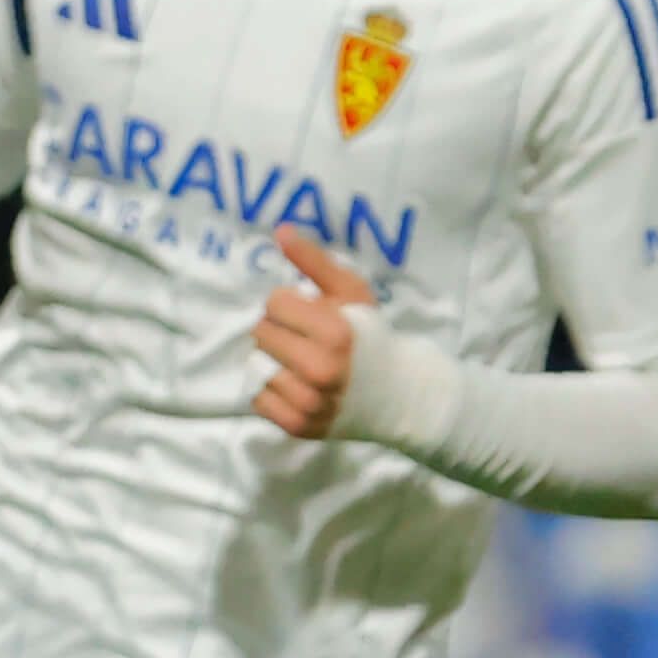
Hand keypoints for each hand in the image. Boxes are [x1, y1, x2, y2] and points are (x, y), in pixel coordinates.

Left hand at [252, 227, 376, 438]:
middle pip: (260, 334)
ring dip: (272, 360)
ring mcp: (309, 402)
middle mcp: (320, 370)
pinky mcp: (299, 426)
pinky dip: (271, 390)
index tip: (307, 313)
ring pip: (257, 366)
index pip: (273, 304)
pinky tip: (294, 383)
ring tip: (298, 361)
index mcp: (335, 334)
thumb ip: (314, 262)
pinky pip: (259, 399)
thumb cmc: (373, 336)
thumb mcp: (351, 293)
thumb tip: (280, 231)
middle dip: (278, 330)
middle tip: (301, 337)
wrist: (400, 394)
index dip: (289, 304)